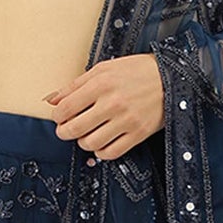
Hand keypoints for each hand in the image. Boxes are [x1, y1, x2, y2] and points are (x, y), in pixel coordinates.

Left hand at [45, 54, 165, 160]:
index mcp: (101, 84)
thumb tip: (51, 100)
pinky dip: (101, 152)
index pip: (65, 108)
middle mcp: (112, 103)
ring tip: (87, 133)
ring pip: (90, 143)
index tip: (59, 116)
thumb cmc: (136, 71)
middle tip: (67, 129)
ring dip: (83, 141)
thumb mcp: (103, 69)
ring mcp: (126, 120)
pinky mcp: (138, 133)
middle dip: (64, 131)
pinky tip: (101, 142)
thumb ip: (75, 85)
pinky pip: (111, 153)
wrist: (171, 76)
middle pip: (74, 129)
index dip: (57, 116)